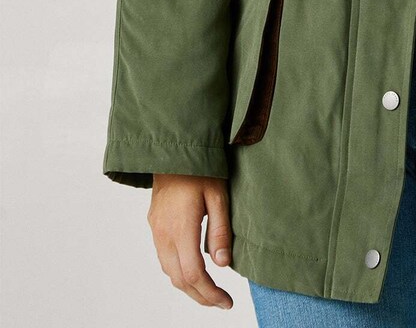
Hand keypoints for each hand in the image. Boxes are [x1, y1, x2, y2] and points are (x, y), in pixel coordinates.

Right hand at [148, 174, 233, 308]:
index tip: (226, 302)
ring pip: (169, 271)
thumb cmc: (200, 167)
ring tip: (210, 291)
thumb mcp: (218, 195)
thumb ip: (220, 230)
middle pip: (178, 279)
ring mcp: (156, 230)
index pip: (193, 273)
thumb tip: (223, 264)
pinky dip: (178, 271)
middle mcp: (163, 233)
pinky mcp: (154, 224)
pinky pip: (164, 257)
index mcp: (181, 227)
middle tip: (221, 302)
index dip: (210, 293)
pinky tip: (193, 270)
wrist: (173, 147)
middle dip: (200, 295)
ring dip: (188, 286)